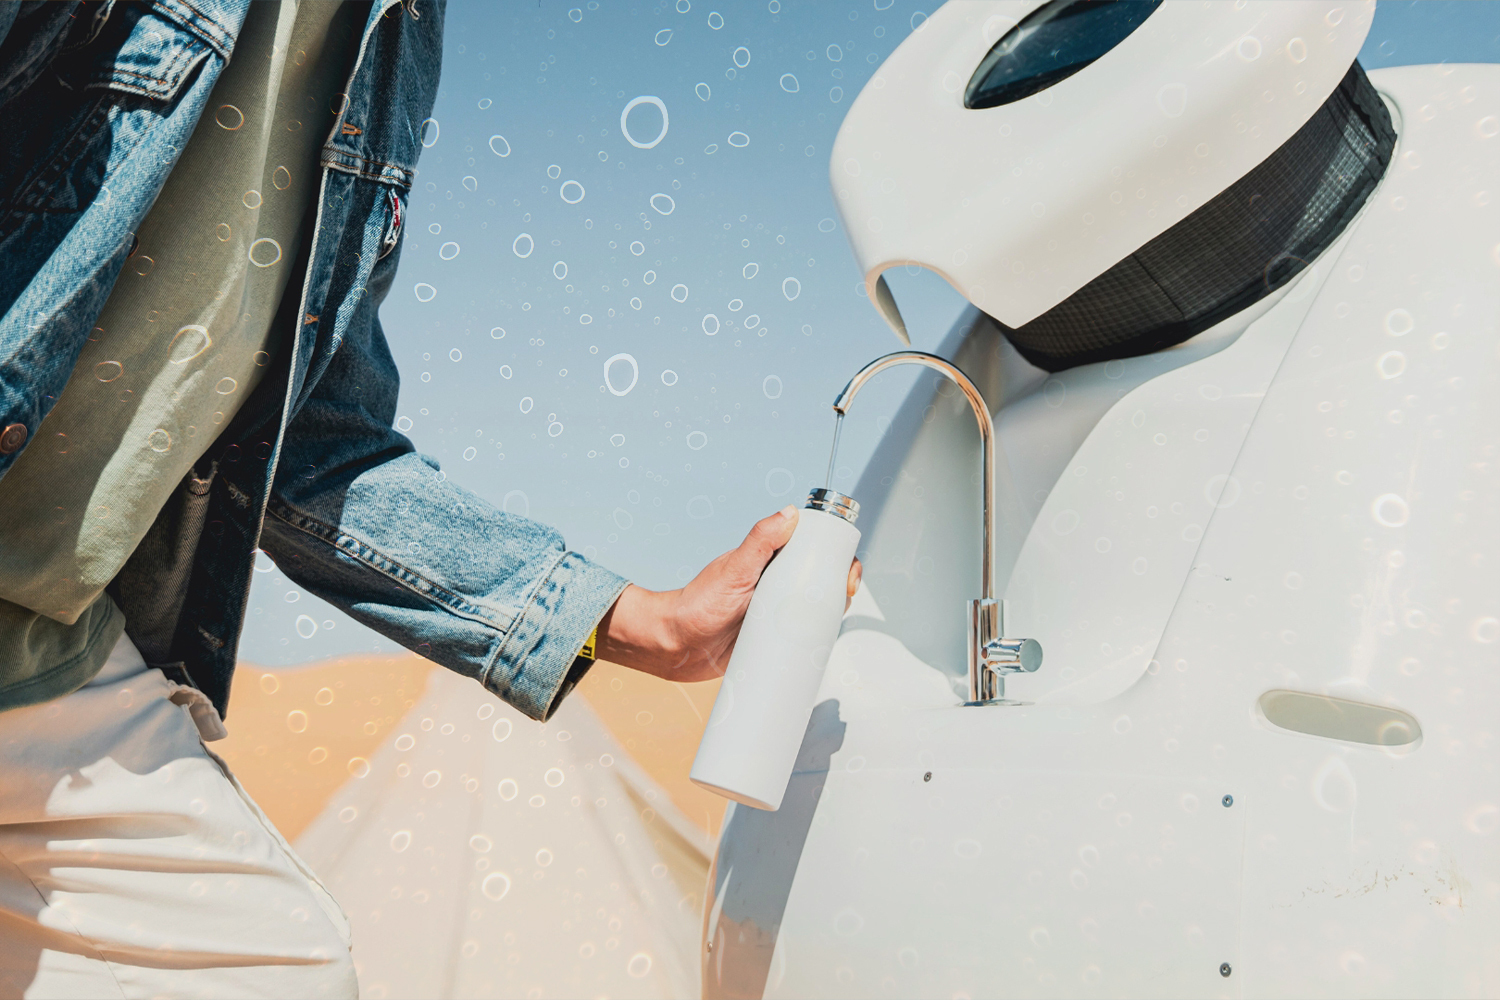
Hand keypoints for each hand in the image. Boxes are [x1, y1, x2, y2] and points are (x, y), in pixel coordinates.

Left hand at [594, 506, 861, 681]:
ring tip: (830, 624)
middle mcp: (777, 585)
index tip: (846, 570)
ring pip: (815, 611)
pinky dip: (814, 642)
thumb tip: (789, 513)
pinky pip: (802, 639)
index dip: (836, 558)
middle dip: (839, 589)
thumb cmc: (696, 605)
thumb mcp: (734, 570)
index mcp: (771, 562)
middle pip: (821, 582)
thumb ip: (760, 541)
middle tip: (842, 598)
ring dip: (828, 617)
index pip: (814, 551)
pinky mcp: (773, 639)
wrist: (675, 648)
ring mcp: (776, 613)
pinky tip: (821, 646)